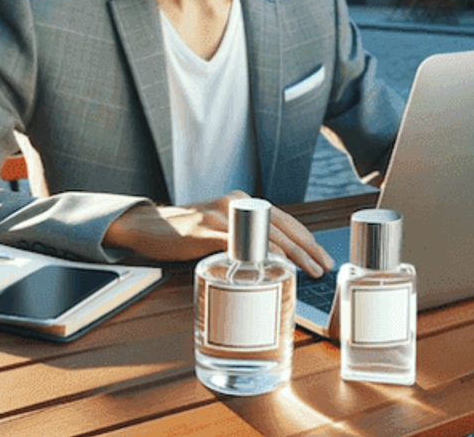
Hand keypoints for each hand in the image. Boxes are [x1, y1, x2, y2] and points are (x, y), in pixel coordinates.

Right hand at [103, 191, 335, 276]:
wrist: (150, 225)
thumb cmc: (188, 232)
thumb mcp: (221, 227)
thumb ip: (244, 234)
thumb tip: (273, 259)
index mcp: (244, 202)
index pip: (285, 221)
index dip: (307, 239)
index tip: (322, 257)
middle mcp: (237, 203)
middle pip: (281, 227)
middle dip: (306, 249)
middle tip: (322, 268)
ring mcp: (222, 214)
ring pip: (265, 234)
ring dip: (290, 254)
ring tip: (306, 271)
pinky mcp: (207, 229)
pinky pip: (239, 242)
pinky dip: (259, 254)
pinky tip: (273, 266)